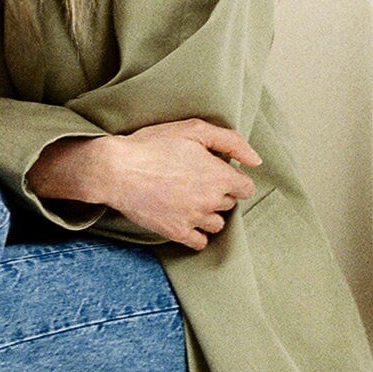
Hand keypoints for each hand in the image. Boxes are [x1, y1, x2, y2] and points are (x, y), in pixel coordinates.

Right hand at [100, 119, 260, 249]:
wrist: (116, 169)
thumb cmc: (153, 145)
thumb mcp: (194, 129)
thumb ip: (231, 142)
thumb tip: (256, 161)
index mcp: (220, 176)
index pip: (246, 188)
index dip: (233, 178)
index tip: (216, 172)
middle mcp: (211, 201)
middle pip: (229, 204)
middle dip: (218, 193)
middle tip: (195, 180)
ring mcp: (194, 219)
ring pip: (216, 224)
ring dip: (208, 213)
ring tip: (187, 199)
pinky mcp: (176, 233)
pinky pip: (199, 242)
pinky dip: (196, 233)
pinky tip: (183, 218)